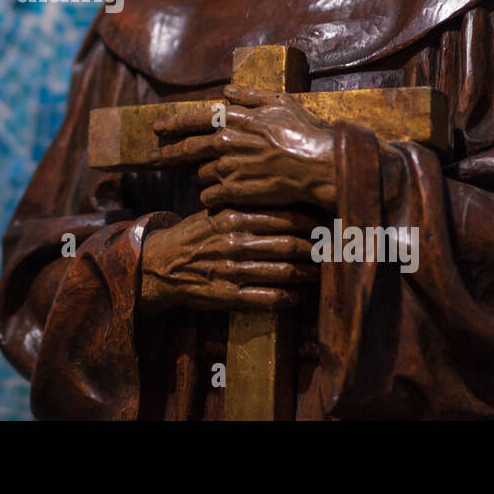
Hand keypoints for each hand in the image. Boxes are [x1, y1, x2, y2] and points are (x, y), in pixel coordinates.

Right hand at [138, 209, 318, 314]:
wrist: (160, 264)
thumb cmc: (194, 234)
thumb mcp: (214, 211)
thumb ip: (246, 205)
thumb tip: (285, 196)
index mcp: (233, 217)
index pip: (283, 216)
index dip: (311, 221)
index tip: (327, 222)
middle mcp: (234, 242)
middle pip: (289, 244)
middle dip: (316, 248)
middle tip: (333, 249)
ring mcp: (231, 270)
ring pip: (283, 272)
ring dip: (308, 274)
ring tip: (321, 273)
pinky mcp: (227, 296)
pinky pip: (267, 298)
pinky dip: (289, 298)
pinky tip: (299, 296)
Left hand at [152, 85, 337, 212]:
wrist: (316, 165)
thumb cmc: (303, 132)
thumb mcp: (279, 102)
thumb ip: (249, 95)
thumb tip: (226, 91)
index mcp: (232, 119)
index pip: (193, 120)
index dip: (172, 124)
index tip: (158, 128)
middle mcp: (224, 142)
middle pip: (187, 149)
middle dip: (167, 153)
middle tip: (154, 158)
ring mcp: (227, 168)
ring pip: (200, 173)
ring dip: (200, 174)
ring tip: (203, 177)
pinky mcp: (234, 191)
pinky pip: (210, 196)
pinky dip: (209, 196)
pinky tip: (213, 196)